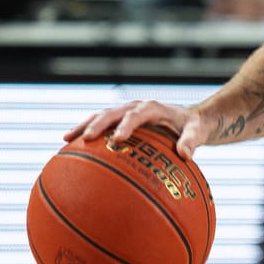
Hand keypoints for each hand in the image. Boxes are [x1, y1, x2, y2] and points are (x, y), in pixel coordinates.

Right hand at [65, 99, 208, 158]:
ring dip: (84, 126)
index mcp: (152, 108)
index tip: (118, 139)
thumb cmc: (193, 126)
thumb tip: (186, 155)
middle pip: (112, 113)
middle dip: (97, 124)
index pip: (136, 114)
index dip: (126, 125)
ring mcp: (125, 113)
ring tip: (66, 140)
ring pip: (100, 117)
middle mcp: (135, 108)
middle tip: (84, 139)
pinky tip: (70, 148)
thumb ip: (191, 140)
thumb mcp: (198, 132)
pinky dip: (85, 134)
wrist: (188, 119)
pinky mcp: (119, 121)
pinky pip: (100, 126)